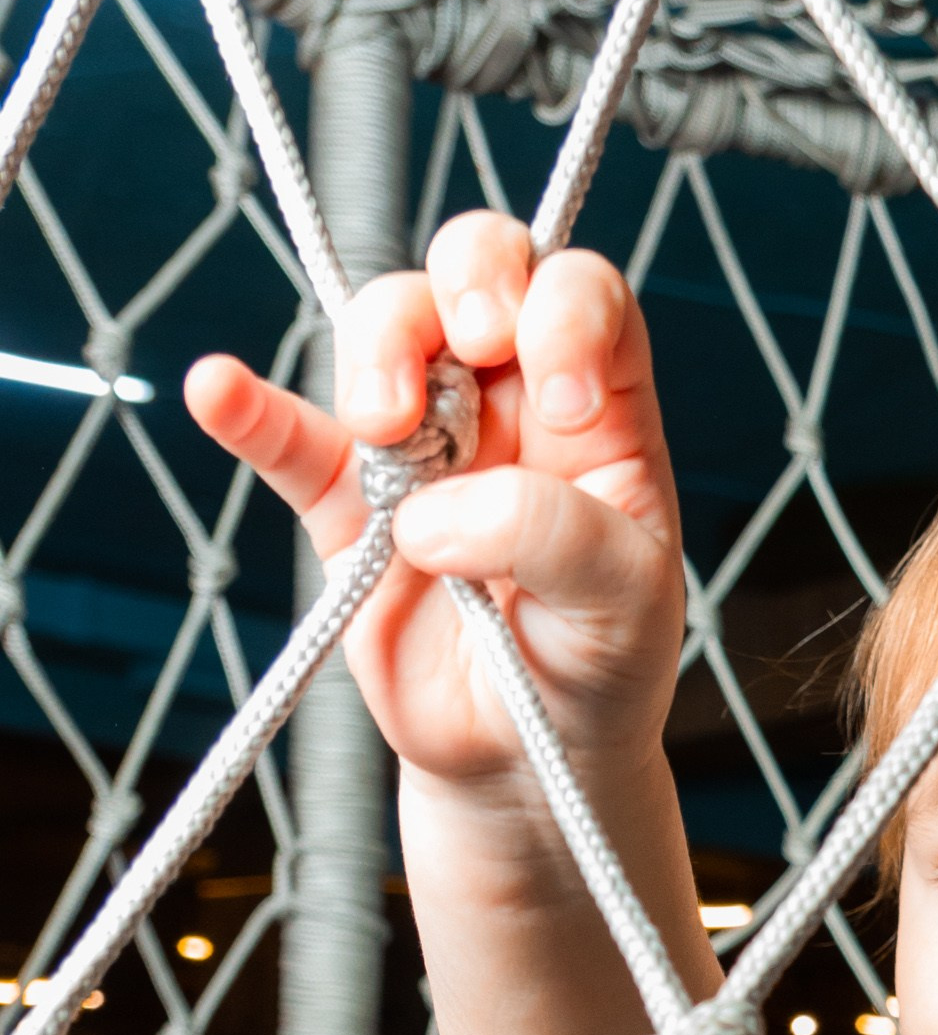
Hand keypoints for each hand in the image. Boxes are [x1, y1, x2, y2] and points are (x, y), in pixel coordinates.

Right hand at [184, 211, 683, 803]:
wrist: (524, 759)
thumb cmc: (598, 664)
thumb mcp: (622, 602)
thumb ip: (552, 534)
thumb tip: (428, 512)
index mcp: (597, 409)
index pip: (582, 296)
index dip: (565, 310)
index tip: (561, 400)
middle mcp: (509, 403)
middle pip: (473, 274)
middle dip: (463, 280)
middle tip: (468, 344)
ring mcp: (422, 443)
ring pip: (386, 333)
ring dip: (377, 353)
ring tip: (386, 429)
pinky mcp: (343, 502)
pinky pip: (285, 437)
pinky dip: (246, 408)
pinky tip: (218, 390)